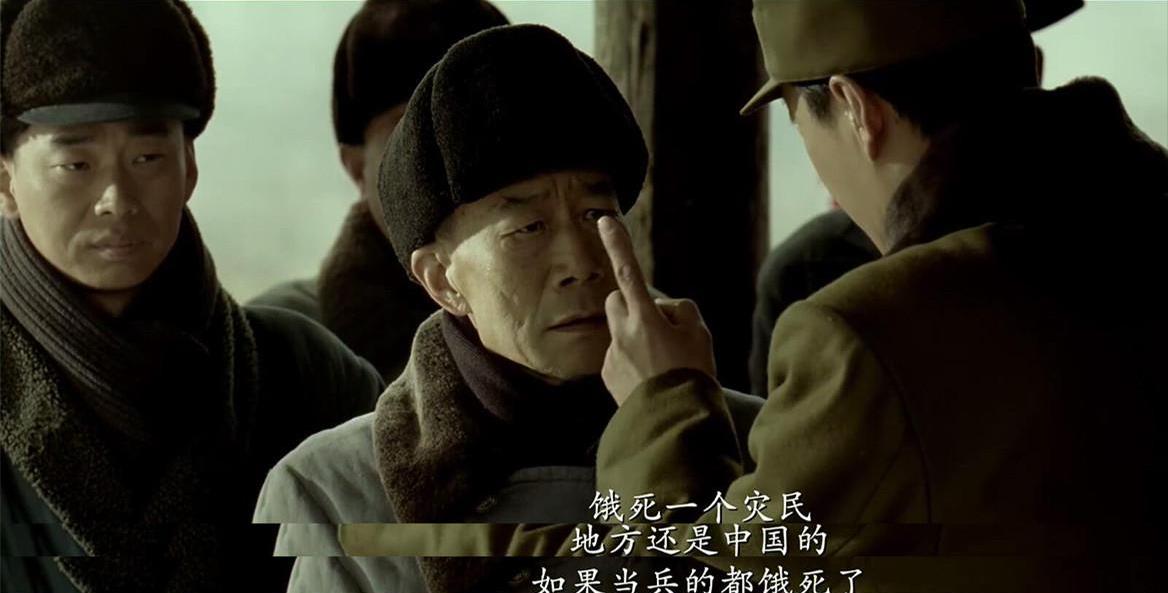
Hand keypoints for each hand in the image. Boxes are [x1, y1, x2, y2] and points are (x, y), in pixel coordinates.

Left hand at [598, 216, 716, 404]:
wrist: (674, 421)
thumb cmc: (693, 374)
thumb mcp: (701, 334)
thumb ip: (680, 311)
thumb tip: (660, 309)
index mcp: (645, 318)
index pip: (628, 272)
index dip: (618, 244)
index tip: (604, 221)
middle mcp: (622, 332)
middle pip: (618, 300)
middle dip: (632, 304)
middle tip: (659, 327)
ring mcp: (611, 354)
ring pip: (619, 330)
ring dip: (634, 335)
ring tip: (660, 362)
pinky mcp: (607, 374)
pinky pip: (617, 355)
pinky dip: (631, 360)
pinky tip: (649, 378)